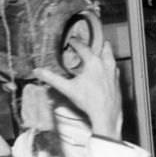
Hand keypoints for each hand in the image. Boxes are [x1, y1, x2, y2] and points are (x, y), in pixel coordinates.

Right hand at [34, 13, 122, 140]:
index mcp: (93, 62)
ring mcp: (114, 73)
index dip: (75, 42)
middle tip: (91, 42)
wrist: (106, 116)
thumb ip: (52, 78)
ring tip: (99, 54)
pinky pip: (114, 70)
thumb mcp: (68, 89)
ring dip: (106, 54)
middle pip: (104, 47)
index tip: (71, 40)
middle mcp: (106, 65)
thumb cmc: (88, 102)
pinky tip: (105, 72)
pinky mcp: (118, 83)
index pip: (83, 47)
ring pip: (112, 57)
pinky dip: (109, 67)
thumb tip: (37, 71)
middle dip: (98, 43)